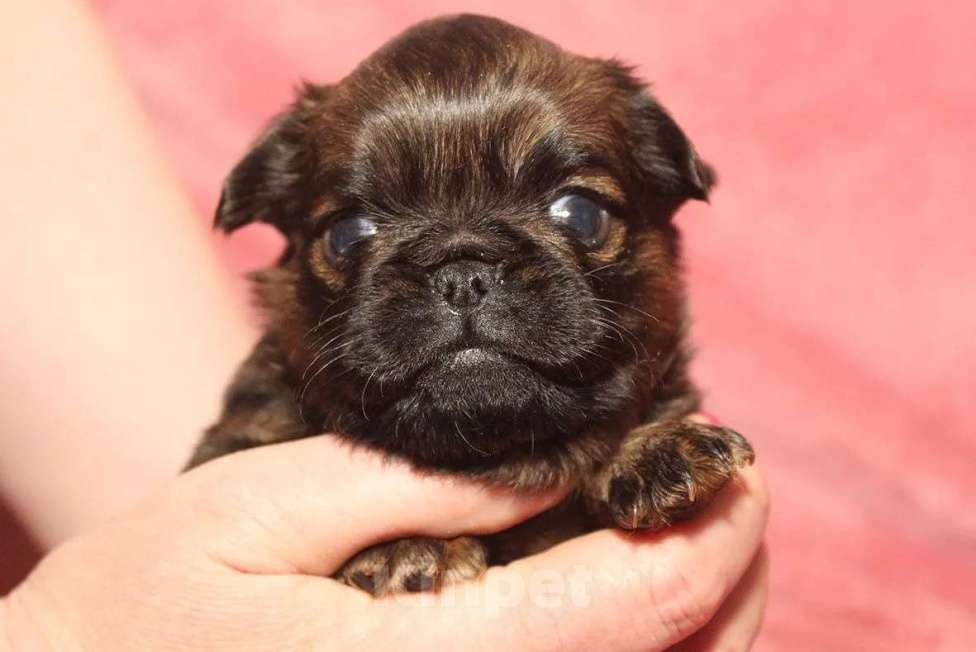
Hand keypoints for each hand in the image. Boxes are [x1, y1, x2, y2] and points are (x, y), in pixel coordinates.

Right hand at [1, 434, 767, 650]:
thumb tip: (545, 468)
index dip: (705, 533)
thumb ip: (408, 487)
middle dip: (730, 583)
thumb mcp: (259, 510)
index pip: (627, 608)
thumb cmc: (145, 607)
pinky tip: (626, 604)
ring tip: (706, 542)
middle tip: (738, 496)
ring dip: (703, 628)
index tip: (736, 465)